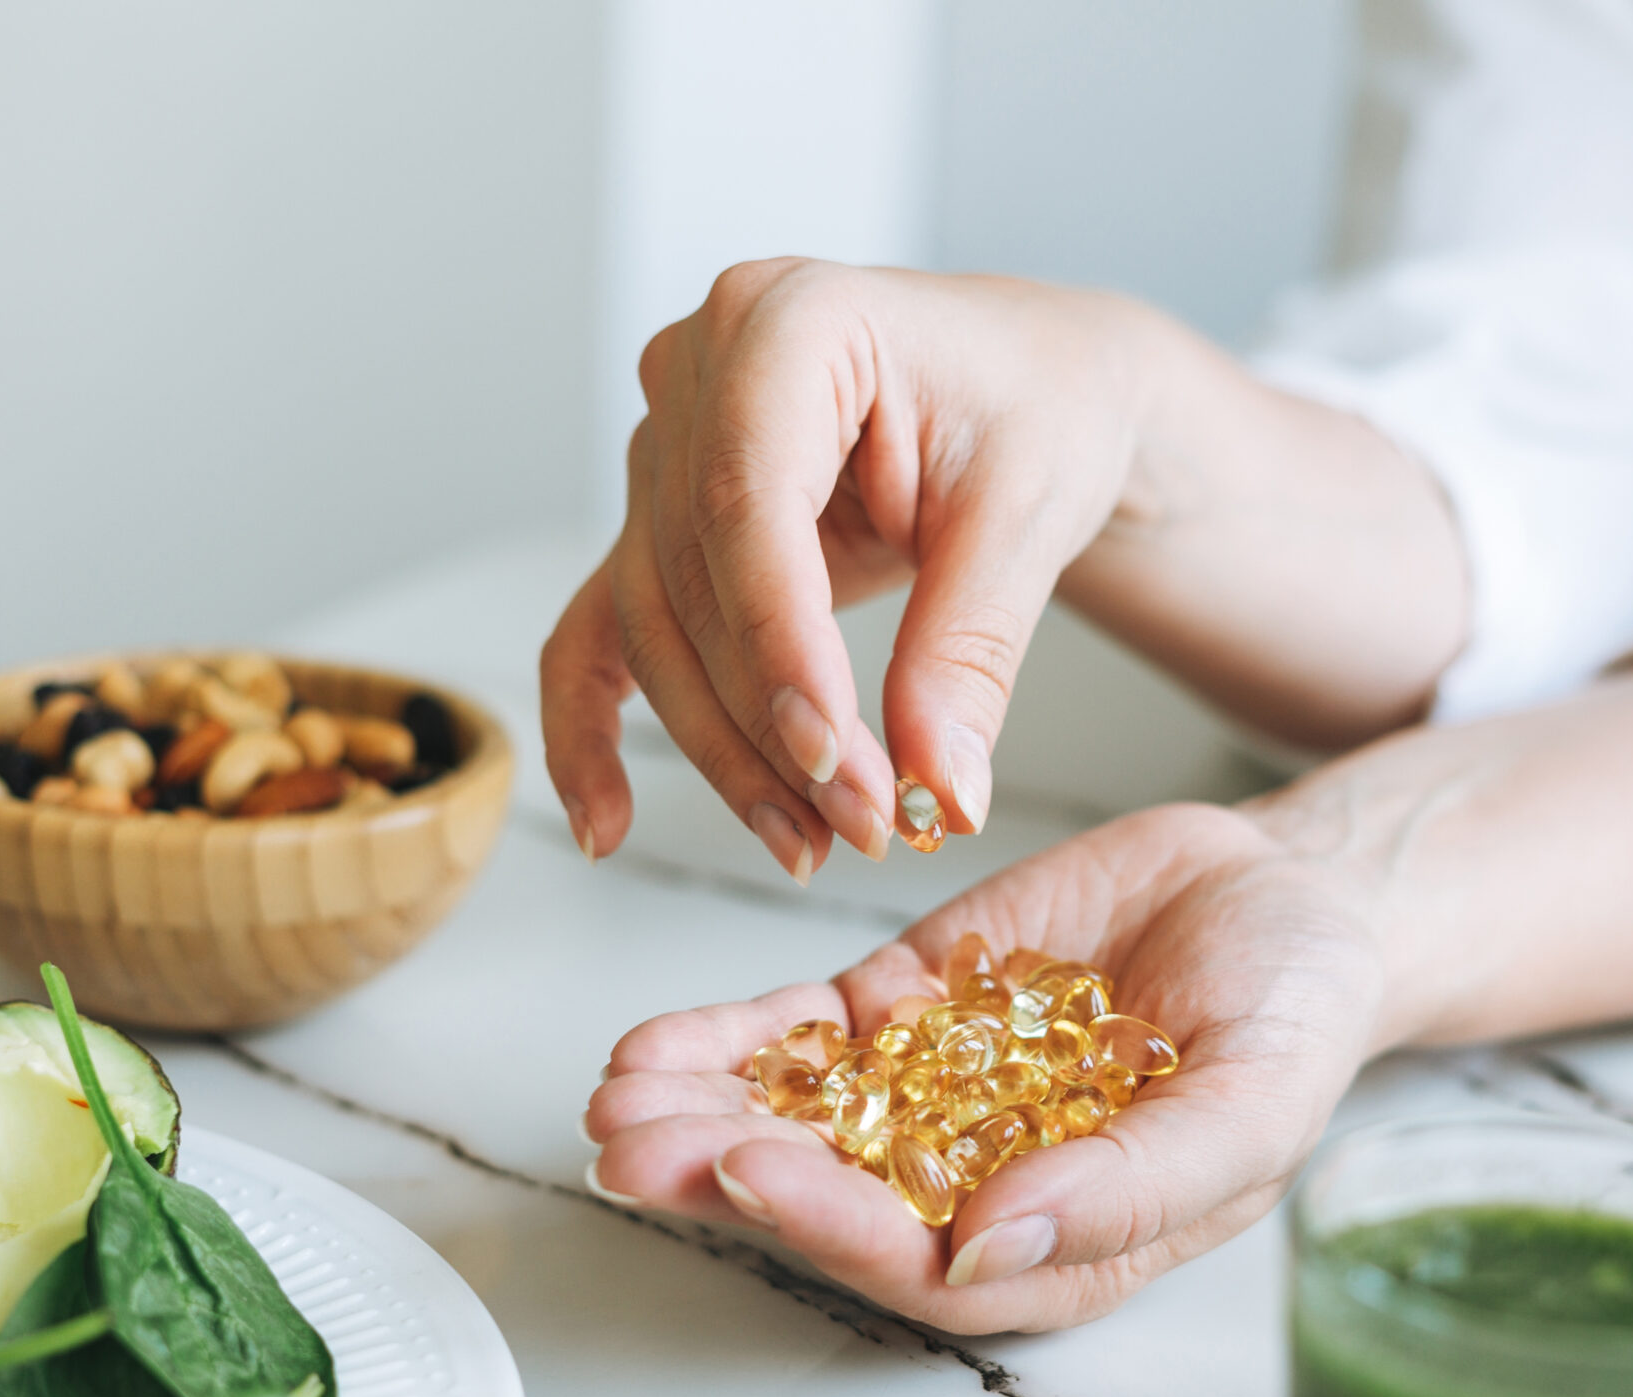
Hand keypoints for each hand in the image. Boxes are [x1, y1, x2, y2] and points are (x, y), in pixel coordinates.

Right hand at [539, 260, 1159, 880]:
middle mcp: (698, 369)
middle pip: (694, 581)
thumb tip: (940, 789)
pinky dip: (592, 728)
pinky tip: (609, 824)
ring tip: (813, 841)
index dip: (779, 644)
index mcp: (788, 319)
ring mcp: (666, 445)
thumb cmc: (1039, 406)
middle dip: (772, 723)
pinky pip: (601, 630)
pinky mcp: (660, 522)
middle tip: (863, 824)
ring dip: (727, 751)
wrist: (1037, 389)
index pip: (748, 502)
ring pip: (656, 628)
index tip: (833, 758)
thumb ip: (969, 650)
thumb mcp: (1029, 517)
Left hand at [581, 803, 1379, 1333]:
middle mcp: (975, 1184)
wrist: (1291, 894)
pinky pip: (801, 1035)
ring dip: (699, 1112)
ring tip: (615, 1097)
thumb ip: (1133, 1185)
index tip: (751, 1174)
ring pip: (796, 1118)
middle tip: (631, 1146)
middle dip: (723, 1173)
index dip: (832, 1225)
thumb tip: (989, 1251)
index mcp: (1055, 1241)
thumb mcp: (1252, 1103)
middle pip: (830, 1198)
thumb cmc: (1299, 1016)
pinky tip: (651, 1045)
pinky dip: (727, 1039)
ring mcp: (932, 1093)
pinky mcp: (907, 1009)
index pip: (922, 1262)